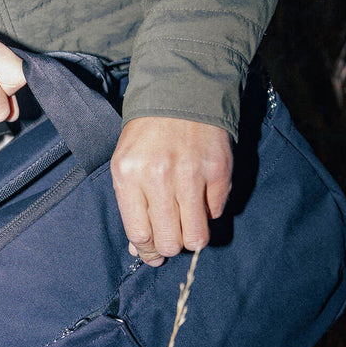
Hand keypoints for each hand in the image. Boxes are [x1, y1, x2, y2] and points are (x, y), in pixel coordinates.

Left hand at [110, 117, 232, 265]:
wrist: (181, 91)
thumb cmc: (147, 134)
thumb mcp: (126, 164)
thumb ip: (132, 206)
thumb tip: (141, 249)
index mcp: (129, 176)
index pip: (140, 234)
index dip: (147, 251)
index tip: (152, 255)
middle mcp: (159, 177)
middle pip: (169, 242)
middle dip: (169, 247)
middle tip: (171, 239)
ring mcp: (192, 175)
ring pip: (196, 237)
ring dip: (192, 238)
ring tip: (188, 225)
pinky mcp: (219, 172)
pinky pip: (216, 213)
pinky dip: (209, 211)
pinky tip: (201, 194)